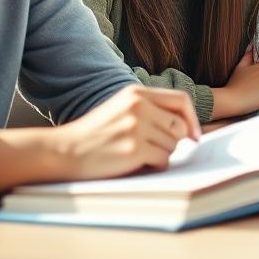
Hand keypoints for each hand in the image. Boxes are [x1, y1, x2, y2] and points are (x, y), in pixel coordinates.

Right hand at [0, 84, 199, 195]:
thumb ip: (150, 111)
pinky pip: (163, 159)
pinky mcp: (134, 148)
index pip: (181, 100)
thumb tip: (186, 129)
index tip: (193, 136)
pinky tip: (136, 164)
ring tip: (138, 156)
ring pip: (173, 145)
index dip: (192, 119)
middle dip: (174, 142)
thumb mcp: (121, 109)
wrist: (64, 151)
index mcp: (136, 93)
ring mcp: (137, 126)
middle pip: (180, 126)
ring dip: (162, 155)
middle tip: (156, 151)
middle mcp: (139, 105)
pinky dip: (155, 166)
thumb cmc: (94, 134)